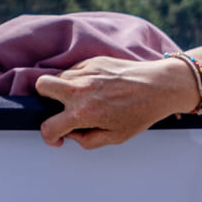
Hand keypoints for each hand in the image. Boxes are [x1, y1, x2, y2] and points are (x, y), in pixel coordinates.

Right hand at [35, 56, 193, 149]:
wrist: (160, 86)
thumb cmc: (141, 111)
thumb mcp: (116, 137)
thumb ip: (88, 140)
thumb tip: (73, 135)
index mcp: (84, 113)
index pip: (49, 126)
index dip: (50, 136)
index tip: (57, 136)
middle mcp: (80, 89)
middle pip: (42, 86)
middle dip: (45, 98)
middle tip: (60, 107)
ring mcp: (86, 72)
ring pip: (59, 76)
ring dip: (64, 88)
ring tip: (84, 97)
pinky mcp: (93, 61)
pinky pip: (75, 69)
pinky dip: (79, 78)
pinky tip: (96, 86)